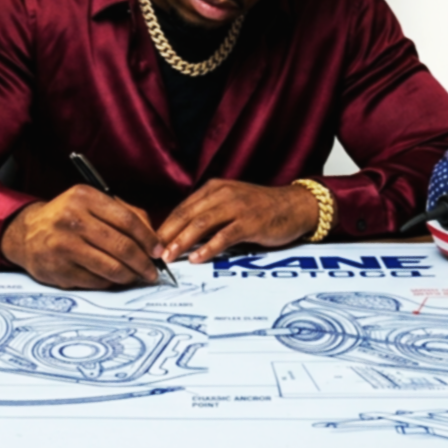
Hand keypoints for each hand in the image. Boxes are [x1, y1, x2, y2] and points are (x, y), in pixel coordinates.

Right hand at [1, 185, 161, 289]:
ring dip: (130, 276)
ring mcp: (64, 246)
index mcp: (85, 198)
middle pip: (121, 246)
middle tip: (152, 272)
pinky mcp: (59, 270)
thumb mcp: (92, 203)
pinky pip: (96, 281)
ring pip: (111, 268)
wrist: (26, 234)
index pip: (127, 220)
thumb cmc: (67, 218)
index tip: (158, 250)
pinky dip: (110, 282)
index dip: (148, 238)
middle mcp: (73, 220)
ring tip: (137, 276)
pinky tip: (114, 278)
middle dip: (143, 263)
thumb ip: (124, 213)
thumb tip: (154, 238)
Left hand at [157, 179, 321, 263]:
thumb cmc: (260, 209)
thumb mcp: (230, 204)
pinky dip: (209, 248)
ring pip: (202, 223)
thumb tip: (181, 235)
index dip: (165, 226)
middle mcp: (223, 194)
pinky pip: (225, 235)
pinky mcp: (250, 222)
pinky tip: (197, 258)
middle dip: (168, 234)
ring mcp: (237, 207)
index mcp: (214, 189)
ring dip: (183, 241)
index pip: (182, 207)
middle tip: (155, 252)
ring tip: (170, 257)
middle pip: (187, 214)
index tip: (153, 243)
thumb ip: (208, 215)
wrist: (294, 205)